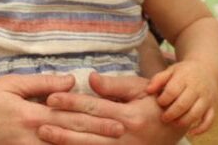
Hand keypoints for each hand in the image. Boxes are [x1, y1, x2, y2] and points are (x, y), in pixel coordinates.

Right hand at [0, 74, 126, 144]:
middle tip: (123, 135)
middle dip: (100, 137)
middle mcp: (33, 136)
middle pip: (72, 136)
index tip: (118, 120)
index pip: (70, 116)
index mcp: (32, 114)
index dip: (96, 118)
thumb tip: (70, 81)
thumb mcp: (10, 84)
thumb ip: (41, 84)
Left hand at [41, 74, 186, 143]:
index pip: (93, 108)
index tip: (50, 98)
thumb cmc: (155, 101)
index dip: (71, 103)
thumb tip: (91, 79)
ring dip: (67, 142)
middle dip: (62, 127)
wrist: (177, 124)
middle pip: (88, 131)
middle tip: (40, 123)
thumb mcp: (139, 87)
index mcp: (129, 116)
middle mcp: (126, 136)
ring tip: (46, 136)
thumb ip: (114, 85)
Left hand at [145, 60, 217, 134]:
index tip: (159, 102)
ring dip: (183, 121)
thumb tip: (148, 91)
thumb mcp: (171, 70)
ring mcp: (207, 98)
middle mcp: (197, 88)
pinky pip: (209, 120)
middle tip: (164, 117)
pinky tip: (191, 132)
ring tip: (173, 123)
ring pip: (196, 114)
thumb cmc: (184, 72)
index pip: (172, 91)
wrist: (207, 70)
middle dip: (171, 113)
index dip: (164, 99)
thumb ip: (158, 79)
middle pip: (183, 104)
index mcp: (184, 77)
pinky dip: (201, 129)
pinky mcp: (213, 107)